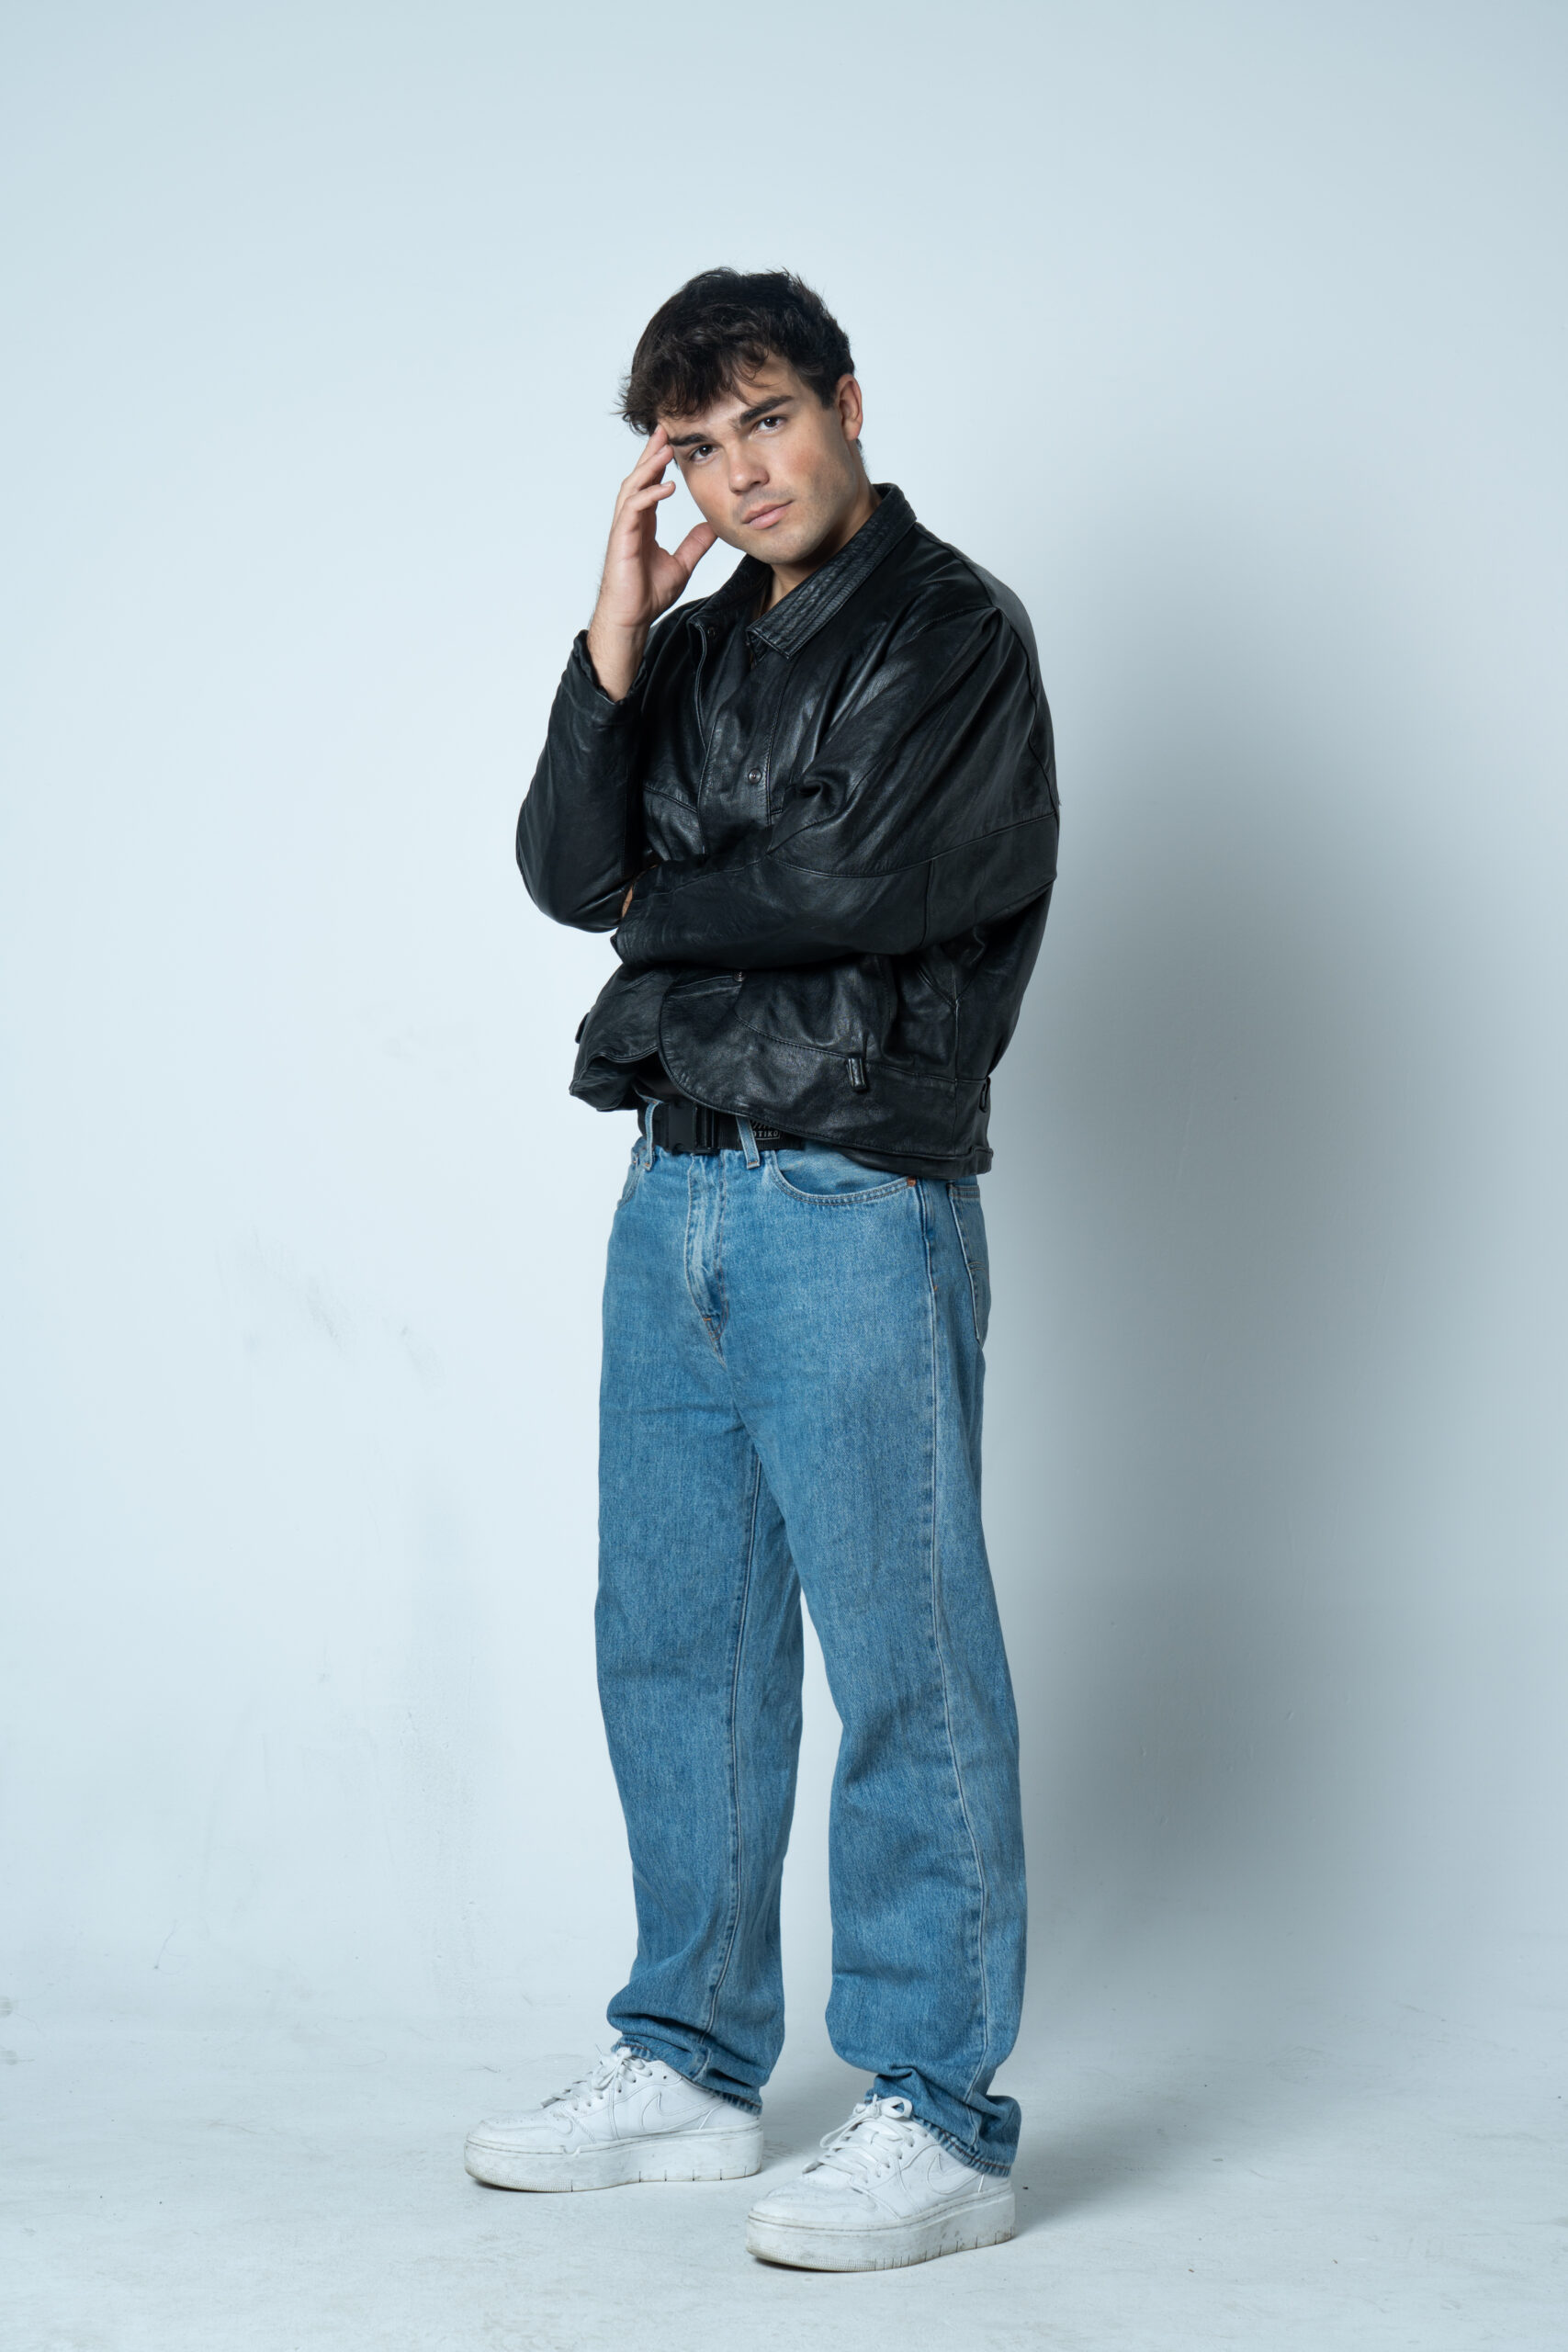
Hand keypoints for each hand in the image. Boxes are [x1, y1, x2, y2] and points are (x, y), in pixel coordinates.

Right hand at [587, 426, 716, 700]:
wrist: (632, 618)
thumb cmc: (647, 594)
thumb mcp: (681, 564)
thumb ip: (694, 544)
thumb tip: (712, 527)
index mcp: (643, 523)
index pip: (651, 484)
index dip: (660, 462)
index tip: (673, 442)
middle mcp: (631, 520)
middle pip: (640, 477)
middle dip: (651, 453)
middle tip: (665, 429)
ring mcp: (624, 528)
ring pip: (634, 487)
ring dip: (650, 467)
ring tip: (666, 450)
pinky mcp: (621, 539)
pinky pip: (634, 509)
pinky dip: (650, 495)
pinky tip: (667, 487)